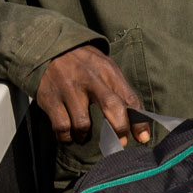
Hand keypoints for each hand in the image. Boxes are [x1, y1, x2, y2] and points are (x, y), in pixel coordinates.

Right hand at [34, 45, 151, 147]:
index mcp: (109, 72)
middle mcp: (90, 79)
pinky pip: (61, 127)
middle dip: (119, 129)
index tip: (143, 137)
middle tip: (119, 143)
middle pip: (111, 106)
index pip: (129, 98)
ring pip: (82, 123)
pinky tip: (69, 136)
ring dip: (85, 136)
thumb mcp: (106, 69)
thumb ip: (120, 91)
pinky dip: (66, 137)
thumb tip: (136, 119)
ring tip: (85, 136)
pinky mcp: (50, 99)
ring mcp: (69, 89)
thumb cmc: (86, 64)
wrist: (52, 49)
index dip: (138, 121)